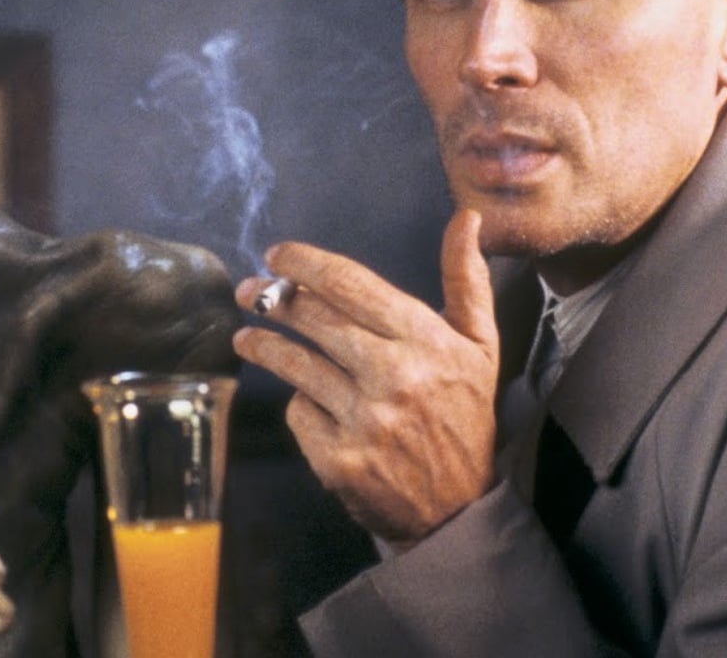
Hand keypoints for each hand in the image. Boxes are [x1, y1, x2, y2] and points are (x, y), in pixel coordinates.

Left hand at [233, 209, 499, 545]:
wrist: (458, 508)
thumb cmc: (464, 414)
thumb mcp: (479, 345)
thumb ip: (467, 279)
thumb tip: (466, 218)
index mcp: (428, 341)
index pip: (352, 285)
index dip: (305, 264)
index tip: (276, 254)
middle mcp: (395, 377)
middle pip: (316, 320)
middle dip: (273, 299)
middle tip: (249, 290)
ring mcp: (365, 420)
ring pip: (297, 366)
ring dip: (265, 346)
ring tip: (247, 337)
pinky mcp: (340, 459)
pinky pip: (300, 414)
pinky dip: (300, 406)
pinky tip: (306, 402)